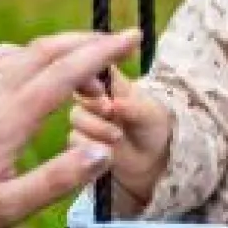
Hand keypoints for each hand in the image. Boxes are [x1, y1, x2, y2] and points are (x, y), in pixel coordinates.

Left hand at [0, 28, 140, 227]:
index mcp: (4, 124)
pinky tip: (27, 60)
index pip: (60, 74)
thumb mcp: (9, 210)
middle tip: (122, 43)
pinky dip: (17, 53)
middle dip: (87, 41)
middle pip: (42, 51)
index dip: (99, 54)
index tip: (131, 39)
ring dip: (59, 46)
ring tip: (88, 56)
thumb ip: (57, 180)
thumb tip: (102, 150)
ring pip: (19, 52)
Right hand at [69, 65, 172, 208]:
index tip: (102, 86)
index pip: (94, 67)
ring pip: (76, 117)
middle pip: (79, 91)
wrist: (152, 159)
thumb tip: (114, 104)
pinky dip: (92, 145)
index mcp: (110, 82)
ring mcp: (85, 119)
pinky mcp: (80, 141)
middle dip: (93, 102)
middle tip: (110, 110)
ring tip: (117, 136)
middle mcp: (93, 98)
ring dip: (96, 127)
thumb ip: (132, 107)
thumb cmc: (151, 127)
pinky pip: (76, 140)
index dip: (93, 73)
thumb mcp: (148, 114)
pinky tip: (107, 151)